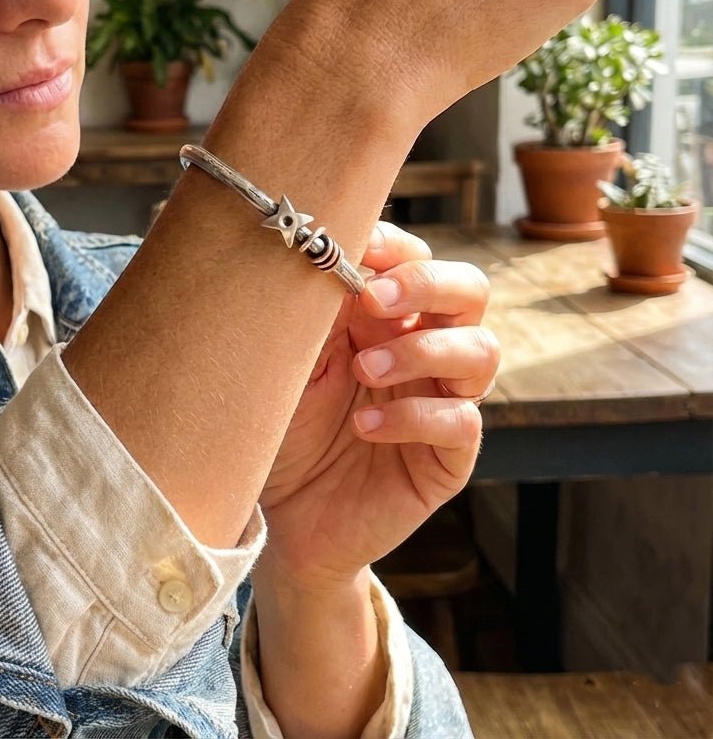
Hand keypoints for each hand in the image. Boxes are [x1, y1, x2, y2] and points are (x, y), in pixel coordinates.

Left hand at [258, 222, 496, 587]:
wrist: (282, 516)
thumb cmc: (282, 427)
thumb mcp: (292, 362)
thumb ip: (317, 313)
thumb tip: (330, 255)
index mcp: (385, 317)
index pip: (417, 258)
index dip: (395, 247)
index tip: (353, 247)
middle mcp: (424, 350)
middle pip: (469, 291)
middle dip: (428, 284)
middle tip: (374, 300)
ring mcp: (442, 402)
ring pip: (482, 350)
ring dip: (422, 351)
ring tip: (364, 371)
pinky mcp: (448, 457)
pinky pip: (462, 422)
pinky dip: (413, 417)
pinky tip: (365, 426)